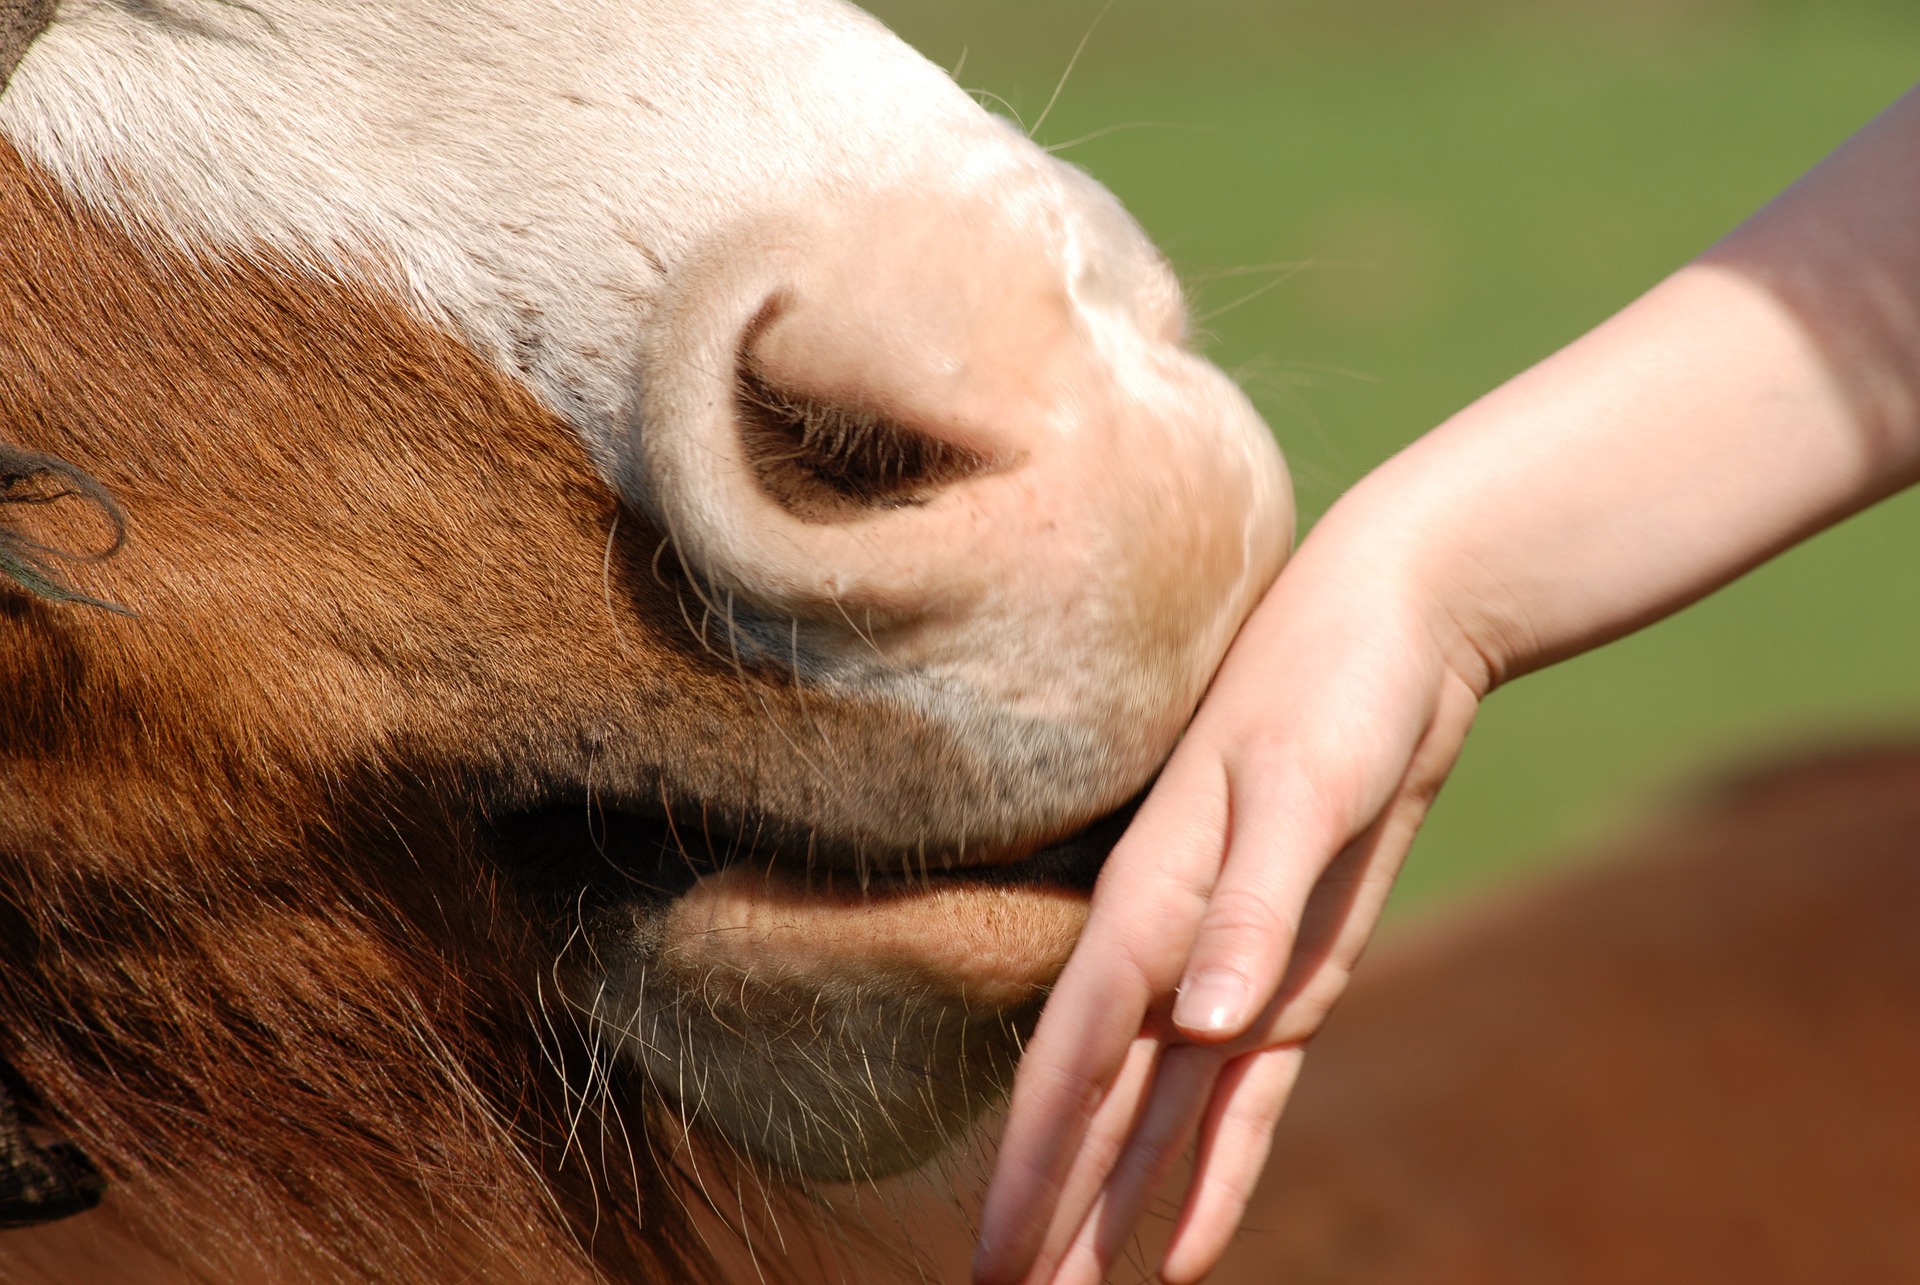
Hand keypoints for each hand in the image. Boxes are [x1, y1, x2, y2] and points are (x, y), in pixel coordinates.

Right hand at [973, 509, 1484, 1284]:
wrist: (1393, 626)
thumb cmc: (1337, 684)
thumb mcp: (1305, 784)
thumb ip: (1253, 906)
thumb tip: (1196, 1022)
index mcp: (1149, 904)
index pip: (1073, 1063)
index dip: (1030, 1169)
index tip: (992, 1263)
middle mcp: (1170, 951)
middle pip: (1093, 1108)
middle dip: (1050, 1212)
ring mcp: (1227, 971)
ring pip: (1152, 1121)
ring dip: (1110, 1210)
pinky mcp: (1289, 980)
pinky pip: (1239, 1103)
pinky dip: (1209, 1175)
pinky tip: (1184, 1247)